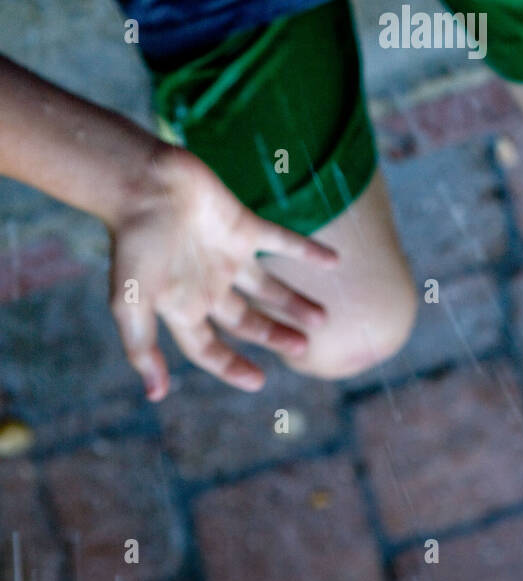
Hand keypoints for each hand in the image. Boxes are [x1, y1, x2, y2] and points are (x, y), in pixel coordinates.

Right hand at [107, 144, 337, 400]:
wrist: (144, 185)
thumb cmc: (134, 244)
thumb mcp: (129, 303)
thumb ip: (142, 348)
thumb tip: (155, 396)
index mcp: (182, 307)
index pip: (209, 348)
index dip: (231, 366)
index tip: (259, 380)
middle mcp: (208, 285)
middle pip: (247, 320)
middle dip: (274, 335)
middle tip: (304, 349)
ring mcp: (228, 255)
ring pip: (268, 286)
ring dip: (294, 302)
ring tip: (323, 318)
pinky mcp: (244, 226)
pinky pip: (283, 241)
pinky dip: (309, 251)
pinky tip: (335, 261)